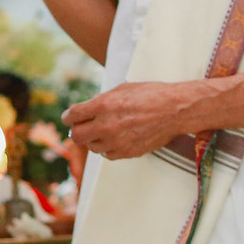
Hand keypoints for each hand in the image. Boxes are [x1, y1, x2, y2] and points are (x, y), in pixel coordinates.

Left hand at [61, 81, 193, 159]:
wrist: (174, 110)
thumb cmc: (151, 94)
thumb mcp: (123, 89)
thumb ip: (103, 100)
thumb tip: (89, 108)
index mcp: (103, 105)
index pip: (73, 115)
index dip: (68, 116)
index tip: (69, 117)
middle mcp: (106, 125)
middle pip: (76, 136)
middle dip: (77, 130)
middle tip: (82, 127)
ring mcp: (116, 141)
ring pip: (92, 147)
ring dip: (93, 139)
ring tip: (102, 132)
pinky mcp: (127, 152)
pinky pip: (107, 155)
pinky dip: (107, 148)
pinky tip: (114, 139)